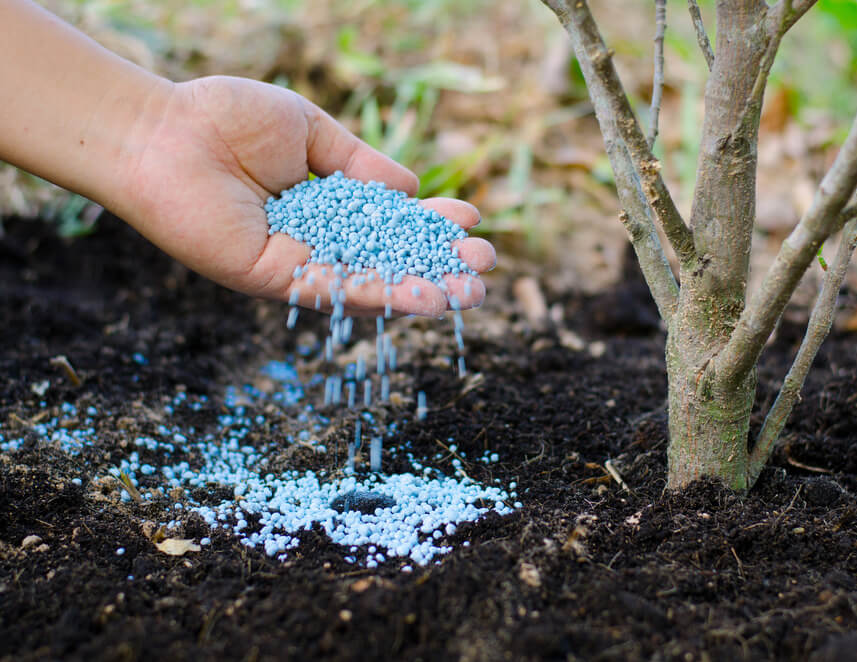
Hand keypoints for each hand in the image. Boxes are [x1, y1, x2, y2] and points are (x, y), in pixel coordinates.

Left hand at [122, 75, 494, 315]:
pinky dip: (383, 296)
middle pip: (388, 262)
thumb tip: (410, 191)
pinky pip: (337, 291)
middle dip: (439, 266)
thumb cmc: (227, 119)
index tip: (470, 220)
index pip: (391, 223)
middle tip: (483, 267)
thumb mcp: (311, 133)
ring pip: (371, 285)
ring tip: (472, 291)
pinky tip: (425, 296)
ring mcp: (297, 264)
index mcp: (326, 206)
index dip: (432, 225)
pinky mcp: (276, 279)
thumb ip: (361, 164)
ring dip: (424, 291)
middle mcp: (316, 241)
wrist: (161, 132)